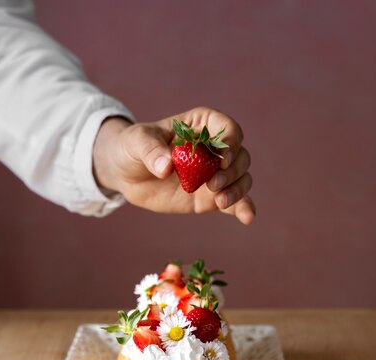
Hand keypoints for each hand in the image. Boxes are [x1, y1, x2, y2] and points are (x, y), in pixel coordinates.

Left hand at [93, 107, 254, 224]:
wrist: (127, 174)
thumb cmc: (133, 148)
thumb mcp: (136, 143)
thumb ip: (151, 151)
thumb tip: (166, 167)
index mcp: (202, 126)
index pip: (228, 129)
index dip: (231, 143)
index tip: (222, 159)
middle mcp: (214, 149)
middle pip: (240, 156)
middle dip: (232, 171)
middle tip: (212, 184)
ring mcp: (215, 174)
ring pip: (242, 178)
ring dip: (237, 190)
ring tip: (219, 201)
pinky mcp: (211, 197)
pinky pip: (234, 201)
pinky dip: (243, 208)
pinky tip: (247, 218)